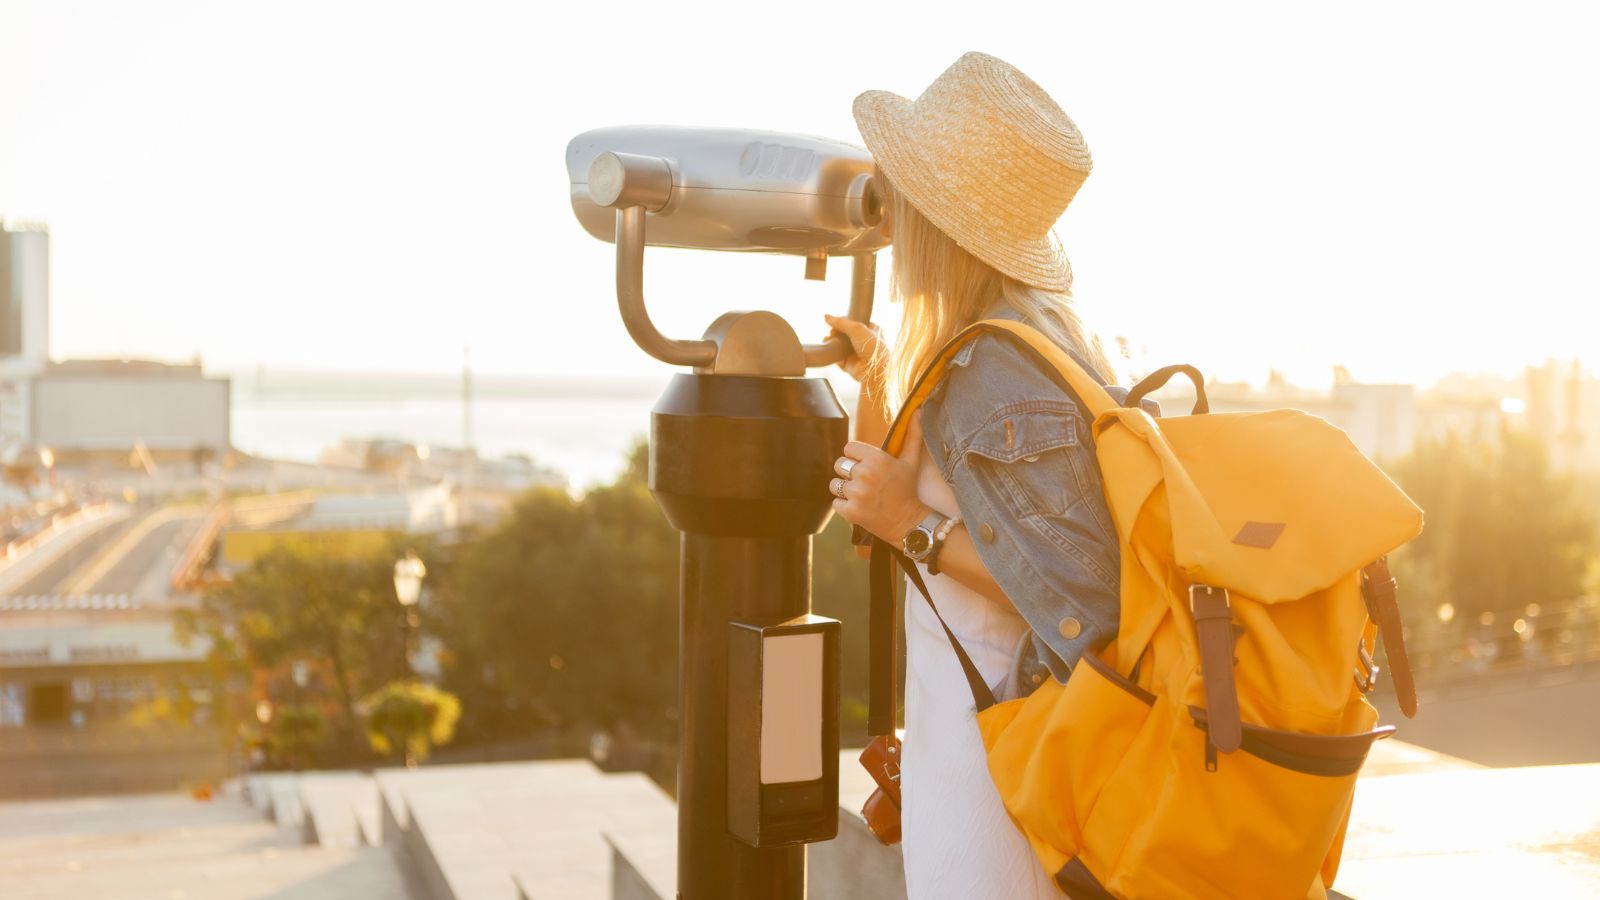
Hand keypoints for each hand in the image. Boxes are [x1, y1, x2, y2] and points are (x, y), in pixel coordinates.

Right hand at [823, 314, 883, 383]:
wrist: (872, 370)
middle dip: (836, 331)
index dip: (845, 321)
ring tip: (827, 338)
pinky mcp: (849, 364)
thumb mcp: (857, 328)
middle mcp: (865, 342)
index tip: (836, 321)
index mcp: (872, 330)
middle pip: (846, 333)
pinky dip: (831, 353)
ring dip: (832, 341)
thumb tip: (826, 317)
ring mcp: (857, 353)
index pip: (856, 322)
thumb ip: (841, 322)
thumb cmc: (872, 347)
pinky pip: (837, 357)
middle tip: (832, 331)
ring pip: (841, 345)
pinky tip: (827, 347)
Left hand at [830, 410, 932, 544]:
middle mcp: (865, 474)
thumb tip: (918, 410)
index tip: (866, 466)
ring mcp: (857, 494)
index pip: (848, 448)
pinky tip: (861, 507)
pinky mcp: (851, 511)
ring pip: (835, 484)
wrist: (909, 523)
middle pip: (839, 465)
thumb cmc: (908, 489)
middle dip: (849, 473)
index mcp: (877, 458)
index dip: (856, 458)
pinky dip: (845, 507)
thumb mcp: (911, 461)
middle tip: (866, 483)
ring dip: (845, 490)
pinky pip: (836, 503)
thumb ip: (912, 434)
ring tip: (862, 495)